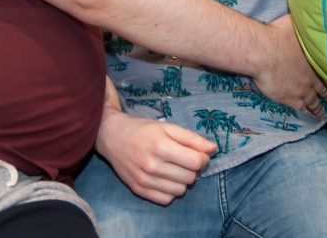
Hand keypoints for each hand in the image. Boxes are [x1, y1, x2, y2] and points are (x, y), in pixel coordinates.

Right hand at [96, 109, 215, 204]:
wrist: (112, 137)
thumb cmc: (143, 130)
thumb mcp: (168, 127)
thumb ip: (192, 138)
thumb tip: (213, 149)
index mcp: (161, 146)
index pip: (196, 162)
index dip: (202, 158)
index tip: (198, 154)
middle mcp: (153, 165)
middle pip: (190, 177)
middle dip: (192, 169)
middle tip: (183, 159)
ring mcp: (145, 180)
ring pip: (180, 191)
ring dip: (182, 181)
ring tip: (174, 168)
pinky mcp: (139, 190)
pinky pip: (166, 200)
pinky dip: (170, 191)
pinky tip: (164, 178)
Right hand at [255, 15, 326, 117]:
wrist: (262, 52)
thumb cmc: (277, 35)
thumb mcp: (294, 23)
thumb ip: (304, 22)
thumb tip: (310, 11)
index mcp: (314, 60)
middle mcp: (312, 77)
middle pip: (324, 88)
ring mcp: (301, 90)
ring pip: (315, 102)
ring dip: (321, 106)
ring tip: (326, 112)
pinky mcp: (289, 98)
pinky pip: (303, 109)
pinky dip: (309, 113)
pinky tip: (313, 117)